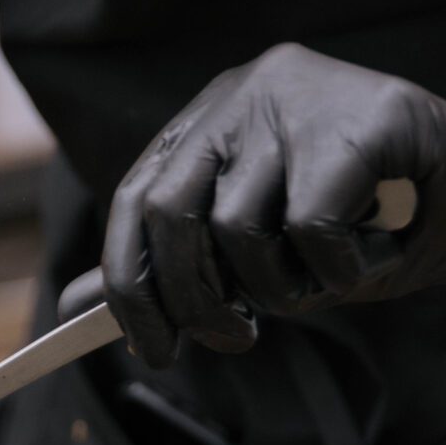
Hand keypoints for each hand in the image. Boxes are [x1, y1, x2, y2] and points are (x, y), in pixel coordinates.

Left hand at [102, 43, 445, 368]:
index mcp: (210, 119)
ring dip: (279, 290)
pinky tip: (370, 259)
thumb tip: (75, 307)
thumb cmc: (365, 220)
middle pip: (168, 214)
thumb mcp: (259, 250)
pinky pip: (309, 232)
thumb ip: (171, 266)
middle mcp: (243, 94)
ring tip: (324, 282)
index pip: (134, 200)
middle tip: (231, 343)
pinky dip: (337, 275)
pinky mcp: (357, 122)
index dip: (128, 284)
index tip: (151, 349)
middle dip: (189, 302)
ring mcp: (299, 99)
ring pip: (239, 231)